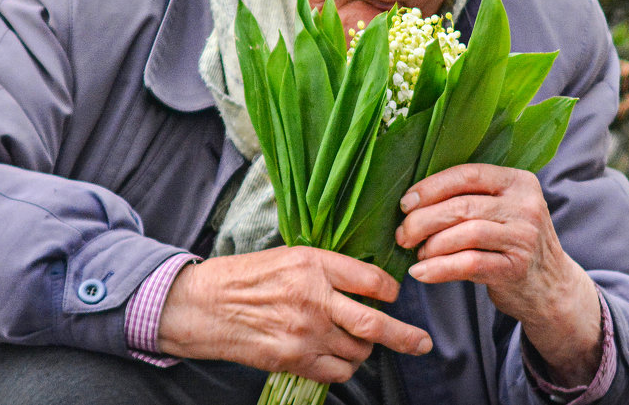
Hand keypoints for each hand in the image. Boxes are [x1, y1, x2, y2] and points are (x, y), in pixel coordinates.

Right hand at [158, 246, 431, 382]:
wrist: (205, 305)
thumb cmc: (247, 276)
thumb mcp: (290, 255)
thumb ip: (328, 268)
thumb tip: (365, 284)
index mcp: (314, 264)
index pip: (371, 279)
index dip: (391, 290)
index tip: (395, 295)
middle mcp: (313, 298)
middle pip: (373, 324)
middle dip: (405, 336)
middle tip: (422, 342)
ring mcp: (304, 333)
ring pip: (357, 351)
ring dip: (366, 349)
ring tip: (358, 341)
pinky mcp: (293, 359)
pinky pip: (337, 372)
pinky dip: (346, 367)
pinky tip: (339, 357)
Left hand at [394, 163, 601, 386]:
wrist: (550, 287)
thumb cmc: (512, 242)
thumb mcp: (502, 210)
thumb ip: (470, 197)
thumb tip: (413, 199)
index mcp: (518, 181)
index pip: (468, 174)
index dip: (432, 187)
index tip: (405, 203)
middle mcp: (526, 205)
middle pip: (463, 206)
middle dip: (424, 220)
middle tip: (403, 234)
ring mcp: (524, 237)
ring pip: (465, 234)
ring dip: (431, 245)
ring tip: (417, 253)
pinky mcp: (517, 268)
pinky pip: (469, 264)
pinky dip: (439, 269)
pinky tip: (421, 272)